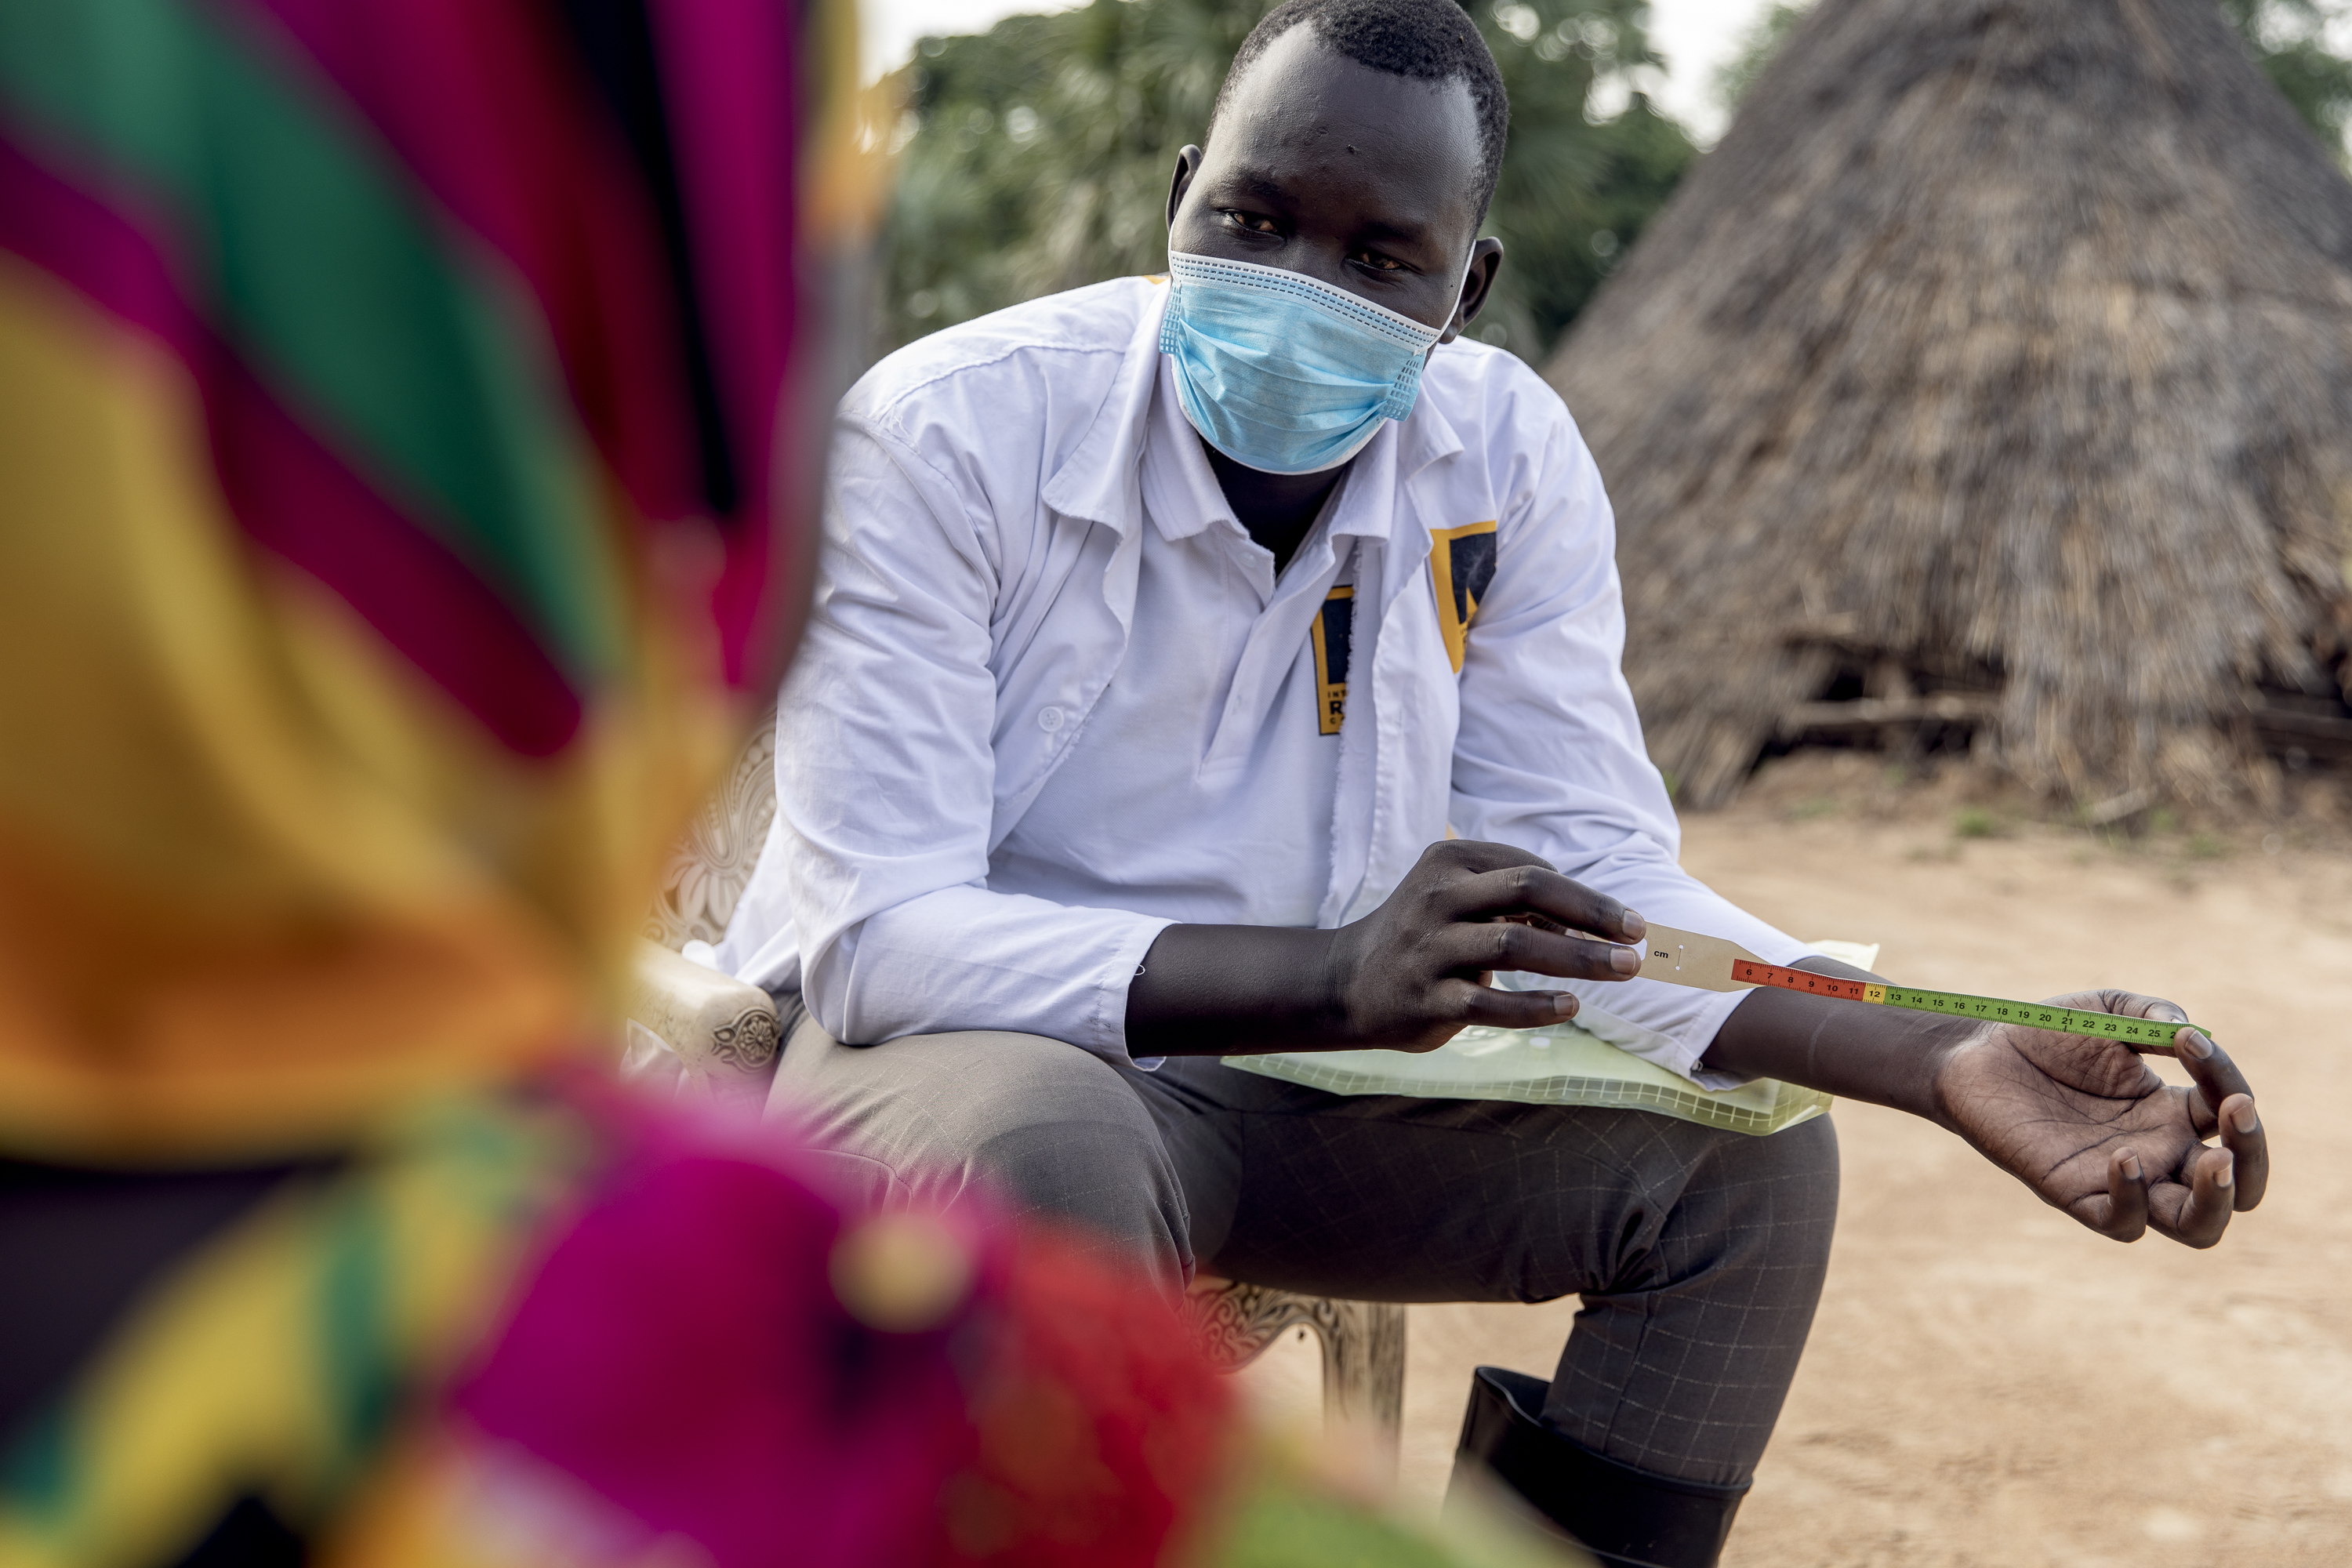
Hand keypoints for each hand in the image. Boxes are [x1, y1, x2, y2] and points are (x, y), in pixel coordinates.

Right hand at [1317, 839, 1646, 1051]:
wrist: (1346, 983)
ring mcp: (1429, 948)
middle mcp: (1436, 897)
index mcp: (1448, 861)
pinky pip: (1488, 1002)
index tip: (1619, 923)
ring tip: (1624, 969)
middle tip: (1639, 935)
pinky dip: (1534, 1005)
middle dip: (1593, 912)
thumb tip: (1589, 922)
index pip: (1532, 868)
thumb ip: (1515, 901)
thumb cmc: (1424, 937)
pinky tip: (1569, 1007)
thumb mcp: (1459, 899)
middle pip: (1528, 889)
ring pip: (1514, 944)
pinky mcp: (1426, 998)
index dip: (1583, 895)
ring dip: (1578, 957)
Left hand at [1931, 991, 2267, 1245]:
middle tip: (2237, 1111)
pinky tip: (2121, 1157)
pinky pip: (2122, 1224)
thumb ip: (2150, 1015)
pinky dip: (2132, 1199)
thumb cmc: (2044, 1034)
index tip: (2188, 1040)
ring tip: (2213, 1161)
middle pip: (2238, 1187)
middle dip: (2253, 1156)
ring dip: (2217, 1199)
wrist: (1976, 1053)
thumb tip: (2189, 1031)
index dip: (2226, 1078)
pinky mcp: (2074, 1194)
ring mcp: (2120, 1179)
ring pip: (2197, 1226)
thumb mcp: (2106, 1012)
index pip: (2231, 1113)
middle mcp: (2158, 1152)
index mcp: (2173, 1112)